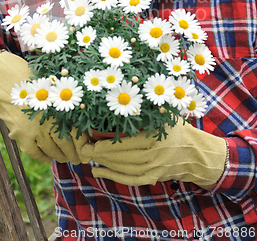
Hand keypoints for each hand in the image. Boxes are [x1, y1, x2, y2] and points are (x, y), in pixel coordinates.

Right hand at [0, 51, 87, 163]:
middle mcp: (50, 120)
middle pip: (66, 144)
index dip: (83, 144)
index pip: (77, 132)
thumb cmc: (30, 77)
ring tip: (65, 158)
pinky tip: (48, 157)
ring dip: (60, 157)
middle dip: (74, 154)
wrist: (2, 78)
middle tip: (78, 159)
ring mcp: (35, 130)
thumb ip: (63, 99)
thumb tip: (79, 115)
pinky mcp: (21, 135)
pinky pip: (34, 152)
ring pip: (52, 150)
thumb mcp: (51, 84)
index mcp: (60, 106)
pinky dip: (43, 157)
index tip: (87, 149)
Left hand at [79, 119, 227, 186]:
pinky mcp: (153, 178)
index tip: (91, 137)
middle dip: (101, 153)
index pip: (126, 142)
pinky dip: (112, 177)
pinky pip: (129, 180)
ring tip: (90, 156)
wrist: (196, 153)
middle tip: (85, 146)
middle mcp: (155, 156)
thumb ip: (144, 111)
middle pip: (122, 157)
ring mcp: (154, 170)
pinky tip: (98, 172)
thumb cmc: (177, 129)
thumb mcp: (164, 115)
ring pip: (123, 168)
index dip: (106, 142)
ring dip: (104, 163)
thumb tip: (120, 100)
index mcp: (156, 138)